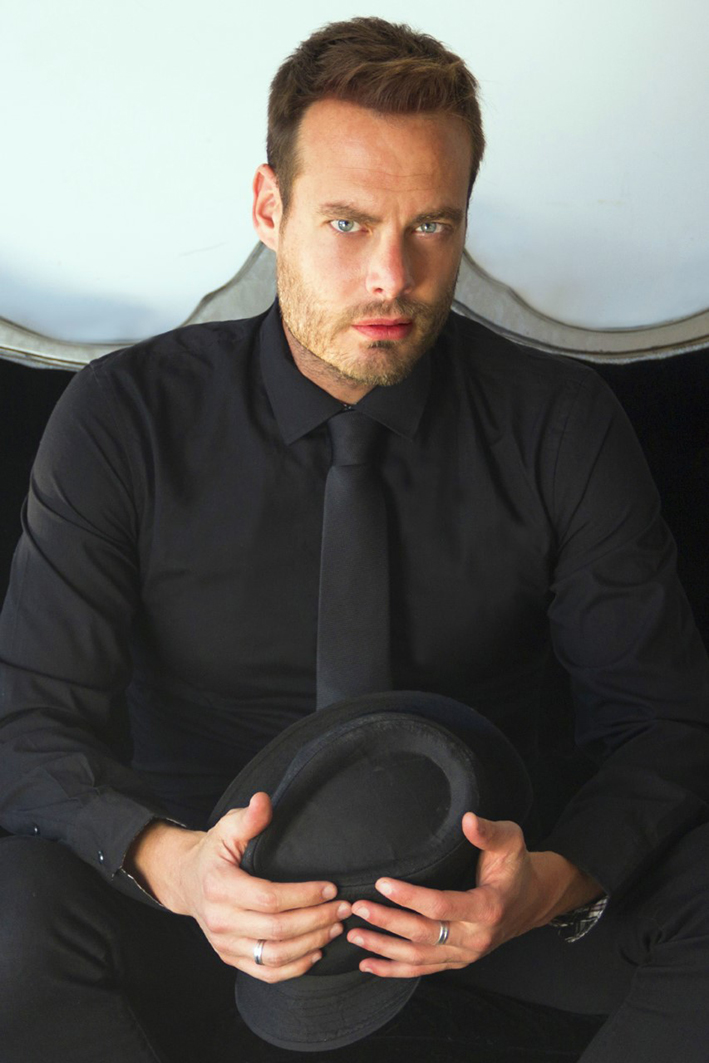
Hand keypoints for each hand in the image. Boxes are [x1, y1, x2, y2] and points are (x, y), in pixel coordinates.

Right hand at [126, 792, 350, 981]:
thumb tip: (263, 800)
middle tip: (343, 908)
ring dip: (311, 944)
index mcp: (219, 887)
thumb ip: (248, 818)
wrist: (187, 881)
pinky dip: (295, 967)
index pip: (269, 898)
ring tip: (335, 927)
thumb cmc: (214, 852)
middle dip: (316, 920)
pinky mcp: (230, 958)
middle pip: (277, 930)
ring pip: (274, 956)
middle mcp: (219, 920)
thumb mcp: (227, 828)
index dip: (303, 896)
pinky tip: (316, 952)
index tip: (331, 888)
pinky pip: (266, 973)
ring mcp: (224, 944)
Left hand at [346, 812, 601, 977]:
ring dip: (384, 948)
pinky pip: (422, 970)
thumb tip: (467, 819)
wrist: (531, 900)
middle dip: (387, 922)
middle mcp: (475, 937)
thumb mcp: (510, 842)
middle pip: (423, 934)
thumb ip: (488, 832)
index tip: (382, 883)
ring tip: (354, 934)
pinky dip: (393, 970)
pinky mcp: (456, 961)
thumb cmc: (516, 866)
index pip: (441, 905)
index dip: (410, 896)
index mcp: (487, 907)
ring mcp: (465, 954)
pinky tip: (368, 965)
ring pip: (418, 957)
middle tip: (358, 907)